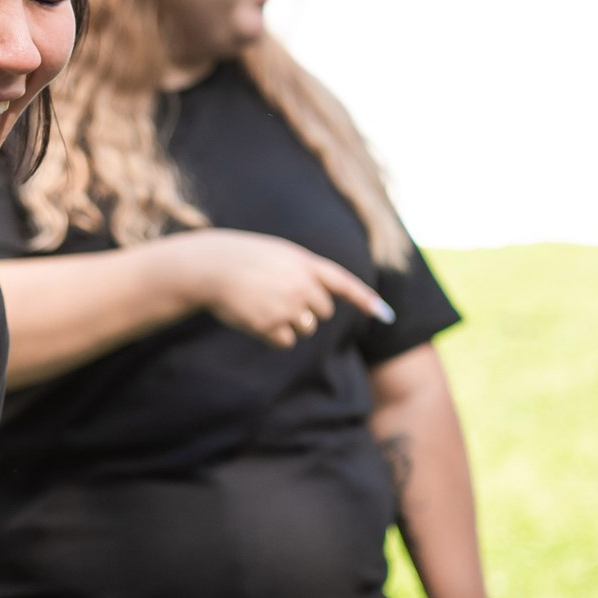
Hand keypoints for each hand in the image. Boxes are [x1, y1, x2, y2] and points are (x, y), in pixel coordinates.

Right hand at [167, 229, 391, 346]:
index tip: (387, 315)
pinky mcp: (270, 325)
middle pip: (323, 312)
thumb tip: (316, 311)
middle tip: (278, 299)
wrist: (210, 267)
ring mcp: (287, 305)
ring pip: (306, 329)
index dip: (366, 300)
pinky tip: (254, 319)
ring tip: (262, 306)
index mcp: (305, 264)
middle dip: (307, 311)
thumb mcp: (278, 256)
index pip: (343, 283)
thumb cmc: (241, 260)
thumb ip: (303, 275)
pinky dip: (273, 336)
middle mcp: (302, 285)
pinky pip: (286, 341)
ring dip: (289, 324)